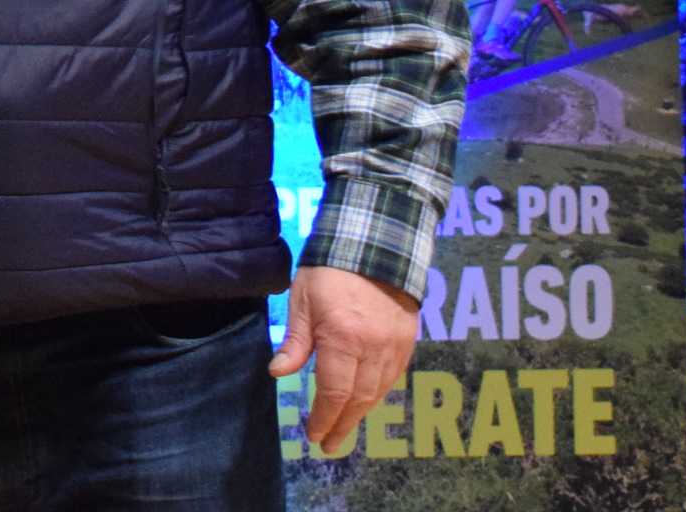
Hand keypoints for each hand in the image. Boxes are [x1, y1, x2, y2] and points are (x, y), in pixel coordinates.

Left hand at [270, 265, 420, 456]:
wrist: (376, 242)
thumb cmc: (330, 270)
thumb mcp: (302, 300)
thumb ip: (295, 341)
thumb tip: (278, 374)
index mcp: (343, 338)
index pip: (334, 393)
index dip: (324, 418)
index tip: (313, 435)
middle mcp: (373, 348)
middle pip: (358, 400)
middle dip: (342, 425)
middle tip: (328, 444)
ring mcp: (394, 345)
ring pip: (378, 392)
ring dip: (360, 413)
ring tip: (343, 427)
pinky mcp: (407, 340)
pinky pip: (393, 377)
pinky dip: (378, 393)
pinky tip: (365, 400)